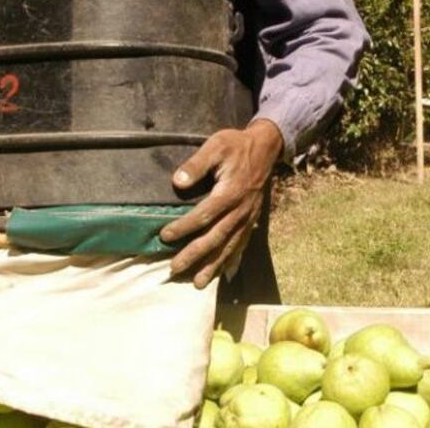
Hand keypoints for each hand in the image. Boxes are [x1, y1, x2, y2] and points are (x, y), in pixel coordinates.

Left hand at [160, 120, 282, 288]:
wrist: (265, 148)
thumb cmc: (236, 146)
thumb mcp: (215, 145)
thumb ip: (197, 164)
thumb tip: (177, 182)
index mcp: (231, 192)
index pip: (204, 215)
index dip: (183, 227)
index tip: (164, 236)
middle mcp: (241, 210)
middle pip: (215, 237)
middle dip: (194, 255)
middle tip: (174, 268)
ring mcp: (248, 218)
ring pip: (229, 246)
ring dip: (213, 265)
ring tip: (198, 283)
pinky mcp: (252, 220)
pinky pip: (241, 244)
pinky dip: (230, 260)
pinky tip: (222, 273)